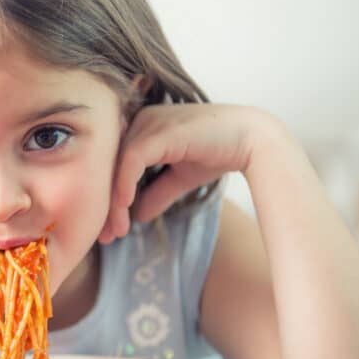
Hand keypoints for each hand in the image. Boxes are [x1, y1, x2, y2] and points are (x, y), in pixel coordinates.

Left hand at [98, 104, 274, 243]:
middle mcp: (140, 121)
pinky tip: (125, 206)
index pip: (114, 167)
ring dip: (114, 202)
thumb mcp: (180, 178)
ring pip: (117, 166)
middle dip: (106, 205)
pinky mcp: (159, 130)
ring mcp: (148, 122)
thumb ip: (157, 193)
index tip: (109, 231)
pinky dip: (125, 183)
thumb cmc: (218, 153)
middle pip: (110, 167)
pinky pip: (132, 159)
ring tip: (116, 231)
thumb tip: (138, 216)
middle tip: (105, 237)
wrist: (253, 141)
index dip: (108, 199)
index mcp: (141, 129)